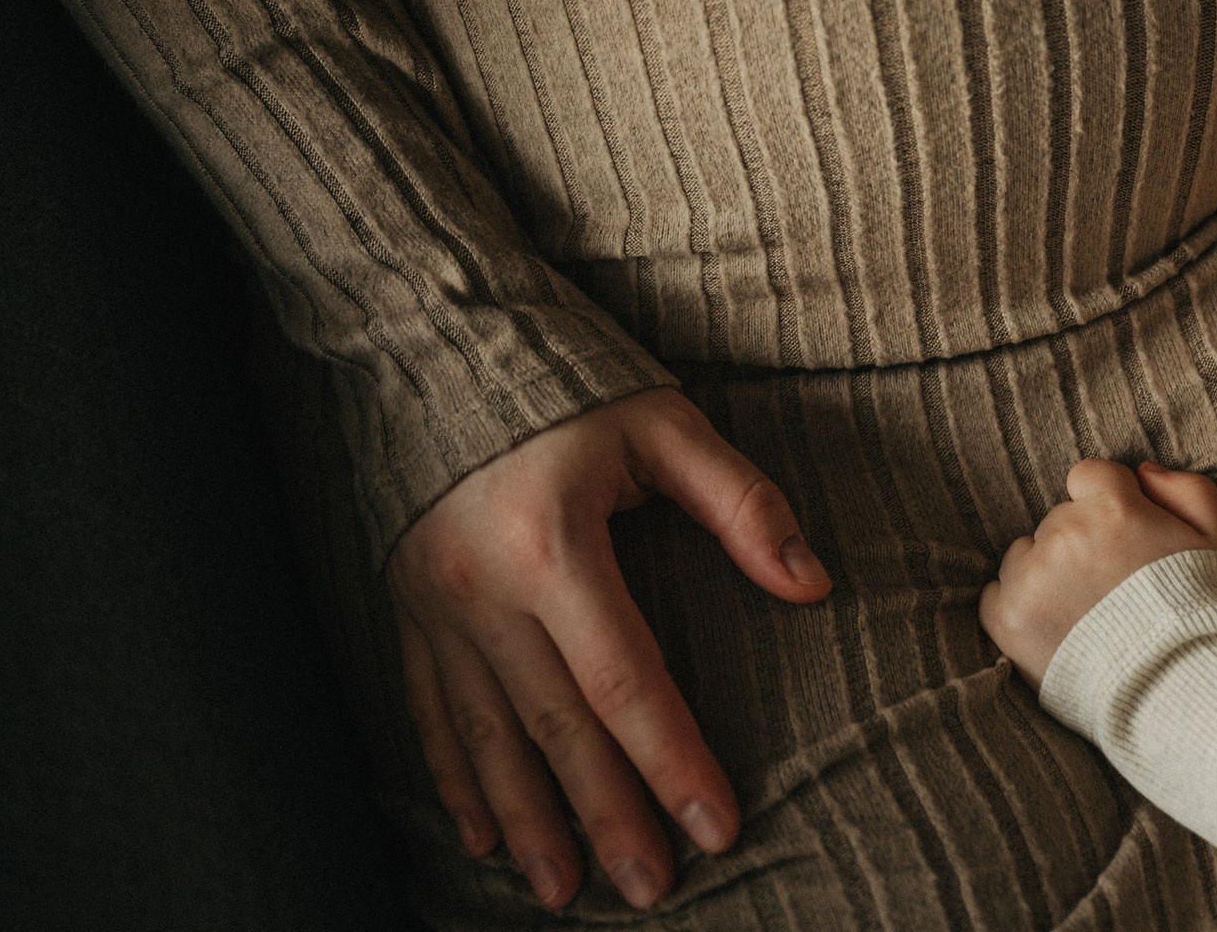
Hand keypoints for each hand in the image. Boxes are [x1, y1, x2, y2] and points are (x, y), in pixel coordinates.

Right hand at [387, 387, 829, 911]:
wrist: (437, 339)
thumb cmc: (571, 381)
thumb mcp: (666, 423)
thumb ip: (742, 503)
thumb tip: (813, 585)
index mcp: (553, 544)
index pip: (625, 680)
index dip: (674, 759)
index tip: (718, 823)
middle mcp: (482, 588)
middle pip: (555, 729)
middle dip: (607, 816)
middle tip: (652, 888)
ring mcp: (431, 605)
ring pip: (486, 739)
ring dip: (529, 823)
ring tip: (565, 891)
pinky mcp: (403, 609)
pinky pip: (430, 713)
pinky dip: (458, 781)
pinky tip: (484, 835)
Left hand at [979, 459, 1216, 688]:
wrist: (1177, 691)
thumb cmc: (1201, 614)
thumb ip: (1187, 489)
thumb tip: (1142, 472)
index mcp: (1113, 508)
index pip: (1088, 476)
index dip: (1108, 505)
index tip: (1123, 537)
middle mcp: (1066, 535)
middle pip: (1058, 519)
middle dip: (1080, 542)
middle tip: (1111, 586)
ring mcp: (1032, 578)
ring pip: (1025, 554)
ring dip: (1045, 572)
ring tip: (1085, 612)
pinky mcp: (1007, 618)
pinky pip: (995, 594)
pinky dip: (1017, 606)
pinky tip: (1054, 627)